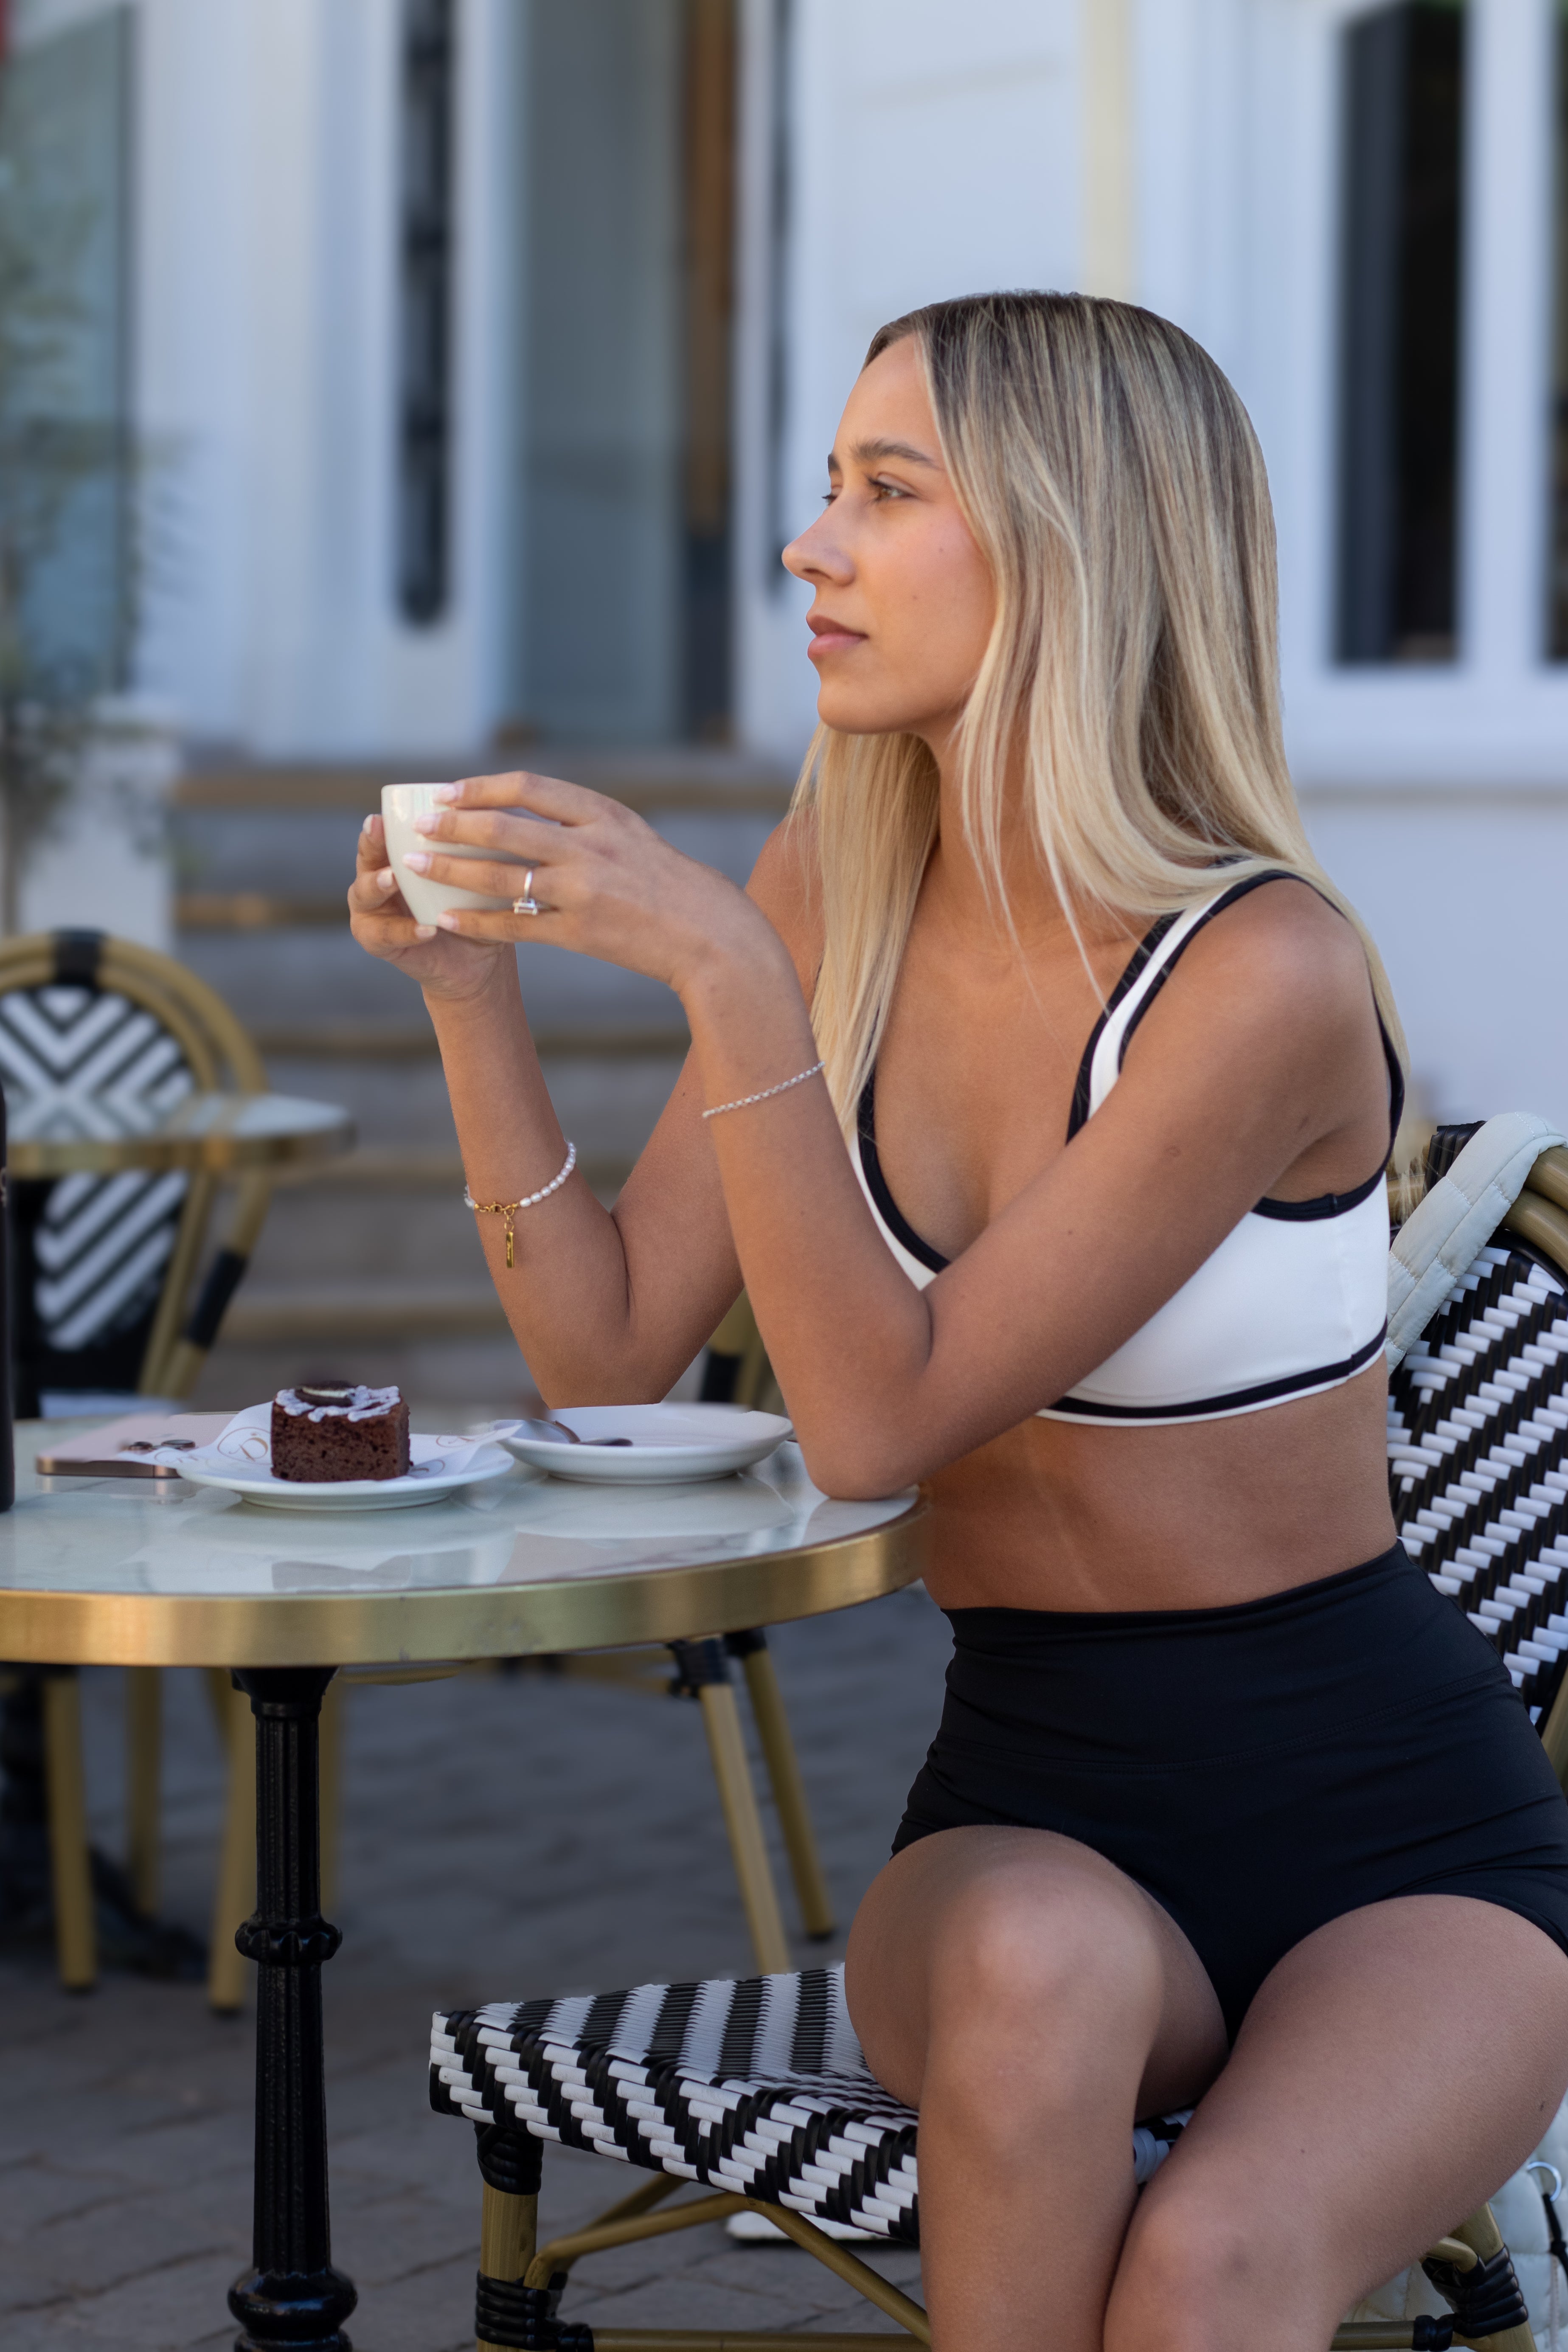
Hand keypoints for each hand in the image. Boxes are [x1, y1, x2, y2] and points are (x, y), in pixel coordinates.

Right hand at [347, 811, 511, 999]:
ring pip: (365, 893)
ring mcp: (372, 911)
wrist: (475, 956)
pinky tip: (427, 928)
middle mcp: (376, 878)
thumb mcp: (475, 870)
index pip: (382, 833)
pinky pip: (386, 935)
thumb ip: (470, 845)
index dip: (380, 825)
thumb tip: (495, 809)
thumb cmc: (474, 905)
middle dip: (371, 845)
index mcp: (395, 855)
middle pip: (366, 857)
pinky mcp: (377, 942)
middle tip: (380, 833)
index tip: (384, 815)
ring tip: (394, 879)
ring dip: (379, 884)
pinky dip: (407, 931)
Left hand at [397, 770, 785, 999]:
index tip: (449, 791)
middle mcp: (593, 847)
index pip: (531, 788)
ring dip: (452, 871)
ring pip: (502, 875)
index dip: (483, 787)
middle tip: (420, 826)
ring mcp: (586, 891)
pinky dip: (478, 922)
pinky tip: (449, 919)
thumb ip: (588, 826)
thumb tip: (533, 815)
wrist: (713, 937)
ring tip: (415, 868)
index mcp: (606, 816)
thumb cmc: (674, 888)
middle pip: (507, 827)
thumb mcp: (635, 839)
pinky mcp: (582, 932)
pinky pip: (516, 925)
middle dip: (455, 825)